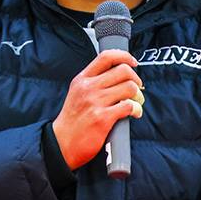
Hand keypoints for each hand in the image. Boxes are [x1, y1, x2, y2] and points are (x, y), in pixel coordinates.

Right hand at [51, 49, 143, 170]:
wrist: (62, 143)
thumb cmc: (72, 120)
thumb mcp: (77, 93)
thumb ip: (93, 82)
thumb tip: (119, 75)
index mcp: (82, 79)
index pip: (106, 57)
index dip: (124, 56)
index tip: (132, 63)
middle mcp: (88, 87)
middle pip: (123, 71)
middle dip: (136, 79)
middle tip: (137, 88)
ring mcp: (95, 102)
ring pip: (129, 87)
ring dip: (138, 96)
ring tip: (136, 103)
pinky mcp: (103, 118)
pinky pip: (129, 106)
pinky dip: (136, 109)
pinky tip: (134, 113)